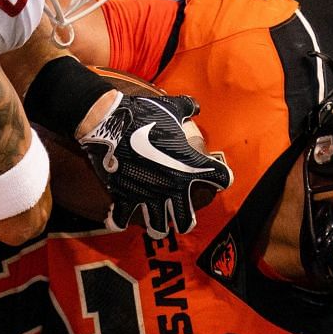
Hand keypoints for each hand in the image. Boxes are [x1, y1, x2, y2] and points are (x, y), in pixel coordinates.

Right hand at [77, 92, 232, 236]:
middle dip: (186, 220)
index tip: (219, 176)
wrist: (110, 123)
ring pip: (157, 227)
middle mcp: (174, 187)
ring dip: (157, 226)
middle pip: (187, 219)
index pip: (220, 177)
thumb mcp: (171, 106)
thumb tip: (195, 107)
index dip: (221, 177)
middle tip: (183, 215)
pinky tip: (120, 219)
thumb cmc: (144, 114)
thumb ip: (187, 107)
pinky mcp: (125, 197)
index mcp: (191, 166)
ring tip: (156, 224)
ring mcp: (149, 196)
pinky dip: (120, 220)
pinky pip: (121, 219)